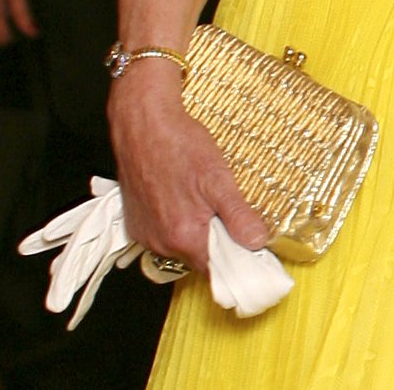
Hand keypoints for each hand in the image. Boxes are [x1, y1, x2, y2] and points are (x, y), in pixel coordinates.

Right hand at [109, 61, 269, 272]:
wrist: (143, 123)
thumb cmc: (178, 144)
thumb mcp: (218, 176)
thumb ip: (237, 214)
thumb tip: (257, 241)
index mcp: (183, 236)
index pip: (218, 271)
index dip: (237, 261)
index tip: (250, 247)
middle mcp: (160, 242)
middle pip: (200, 259)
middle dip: (218, 243)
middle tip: (228, 213)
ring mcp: (145, 235)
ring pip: (181, 247)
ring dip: (196, 232)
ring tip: (203, 200)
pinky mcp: (136, 224)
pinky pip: (163, 236)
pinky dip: (176, 224)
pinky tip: (183, 199)